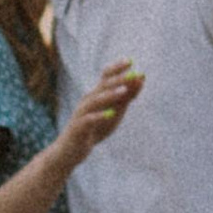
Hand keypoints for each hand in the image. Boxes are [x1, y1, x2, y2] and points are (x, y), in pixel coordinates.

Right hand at [52, 60, 142, 181]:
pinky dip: (99, 116)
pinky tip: (110, 115)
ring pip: (95, 101)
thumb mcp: (114, 112)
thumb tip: (141, 77)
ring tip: (123, 91)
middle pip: (103, 87)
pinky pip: (88, 120)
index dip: (116, 68)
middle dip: (118, 80)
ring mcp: (82, 114)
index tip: (130, 61)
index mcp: (96, 95)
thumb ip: (127, 96)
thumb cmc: (95, 128)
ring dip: (110, 95)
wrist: (70, 151)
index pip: (105, 77)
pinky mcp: (78, 128)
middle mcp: (88, 101)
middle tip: (132, 74)